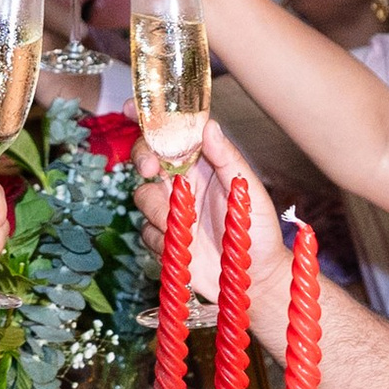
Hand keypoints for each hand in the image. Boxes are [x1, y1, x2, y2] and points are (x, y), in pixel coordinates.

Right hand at [130, 120, 289, 331]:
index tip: (130, 110)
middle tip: (151, 170)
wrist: (255, 278)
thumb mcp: (248, 191)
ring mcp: (172, 211)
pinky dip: (161, 239)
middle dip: (143, 159)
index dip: (150, 120)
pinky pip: (146, 232)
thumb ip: (227, 159)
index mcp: (204, 165)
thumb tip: (209, 126)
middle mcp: (184, 184)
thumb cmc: (258, 231)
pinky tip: (183, 246)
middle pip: (148, 159)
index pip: (173, 134)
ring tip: (183, 226)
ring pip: (143, 196)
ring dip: (158, 210)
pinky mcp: (165, 239)